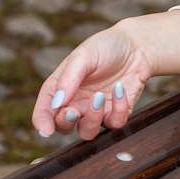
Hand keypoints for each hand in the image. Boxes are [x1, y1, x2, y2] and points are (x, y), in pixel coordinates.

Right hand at [32, 23, 152, 141]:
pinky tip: (120, 89)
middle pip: (63, 127)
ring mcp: (96, 111)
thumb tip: (58, 103)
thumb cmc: (105, 47)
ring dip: (92, 119)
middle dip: (65, 123)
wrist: (137, 46)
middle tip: (73, 112)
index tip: (45, 131)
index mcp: (60, 88)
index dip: (41, 123)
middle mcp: (76, 103)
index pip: (45, 111)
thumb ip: (69, 78)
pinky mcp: (117, 113)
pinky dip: (118, 110)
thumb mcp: (83, 55)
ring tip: (99, 96)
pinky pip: (115, 123)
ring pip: (88, 132)